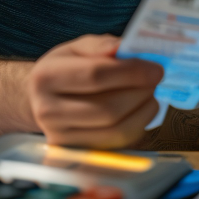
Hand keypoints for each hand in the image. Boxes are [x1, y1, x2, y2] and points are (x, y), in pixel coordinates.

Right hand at [27, 34, 163, 148]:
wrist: (42, 100)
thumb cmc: (65, 69)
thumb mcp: (76, 49)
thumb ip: (100, 45)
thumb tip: (123, 48)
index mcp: (46, 77)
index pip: (95, 75)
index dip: (131, 72)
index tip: (155, 68)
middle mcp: (47, 111)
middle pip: (108, 108)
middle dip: (141, 92)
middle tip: (156, 79)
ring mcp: (60, 138)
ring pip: (115, 130)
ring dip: (143, 111)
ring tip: (150, 94)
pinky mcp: (76, 153)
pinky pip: (117, 144)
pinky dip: (138, 126)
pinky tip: (142, 110)